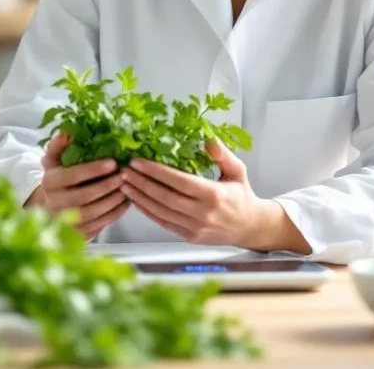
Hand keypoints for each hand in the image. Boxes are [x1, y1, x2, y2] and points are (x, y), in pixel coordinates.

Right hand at [27, 134, 129, 239]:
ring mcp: (65, 221)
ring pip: (93, 213)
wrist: (49, 207)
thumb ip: (59, 145)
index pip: (73, 175)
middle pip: (84, 197)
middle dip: (107, 186)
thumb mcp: (53, 160)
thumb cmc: (58, 178)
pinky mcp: (77, 233)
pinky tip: (126, 203)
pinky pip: (99, 225)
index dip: (94, 169)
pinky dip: (114, 214)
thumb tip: (67, 132)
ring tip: (127, 188)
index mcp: (49, 182)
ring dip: (113, 201)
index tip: (113, 162)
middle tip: (124, 176)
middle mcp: (55, 203)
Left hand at [120, 140, 300, 250]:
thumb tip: (206, 137)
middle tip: (124, 171)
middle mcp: (203, 214)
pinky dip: (147, 212)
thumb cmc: (242, 196)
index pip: (179, 182)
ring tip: (124, 184)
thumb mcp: (237, 170)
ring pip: (161, 212)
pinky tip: (136, 201)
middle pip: (165, 197)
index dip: (156, 171)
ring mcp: (195, 228)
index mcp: (214, 195)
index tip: (138, 161)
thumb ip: (222, 154)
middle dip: (142, 183)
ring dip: (140, 198)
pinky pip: (164, 223)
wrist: (249, 227)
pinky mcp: (189, 236)